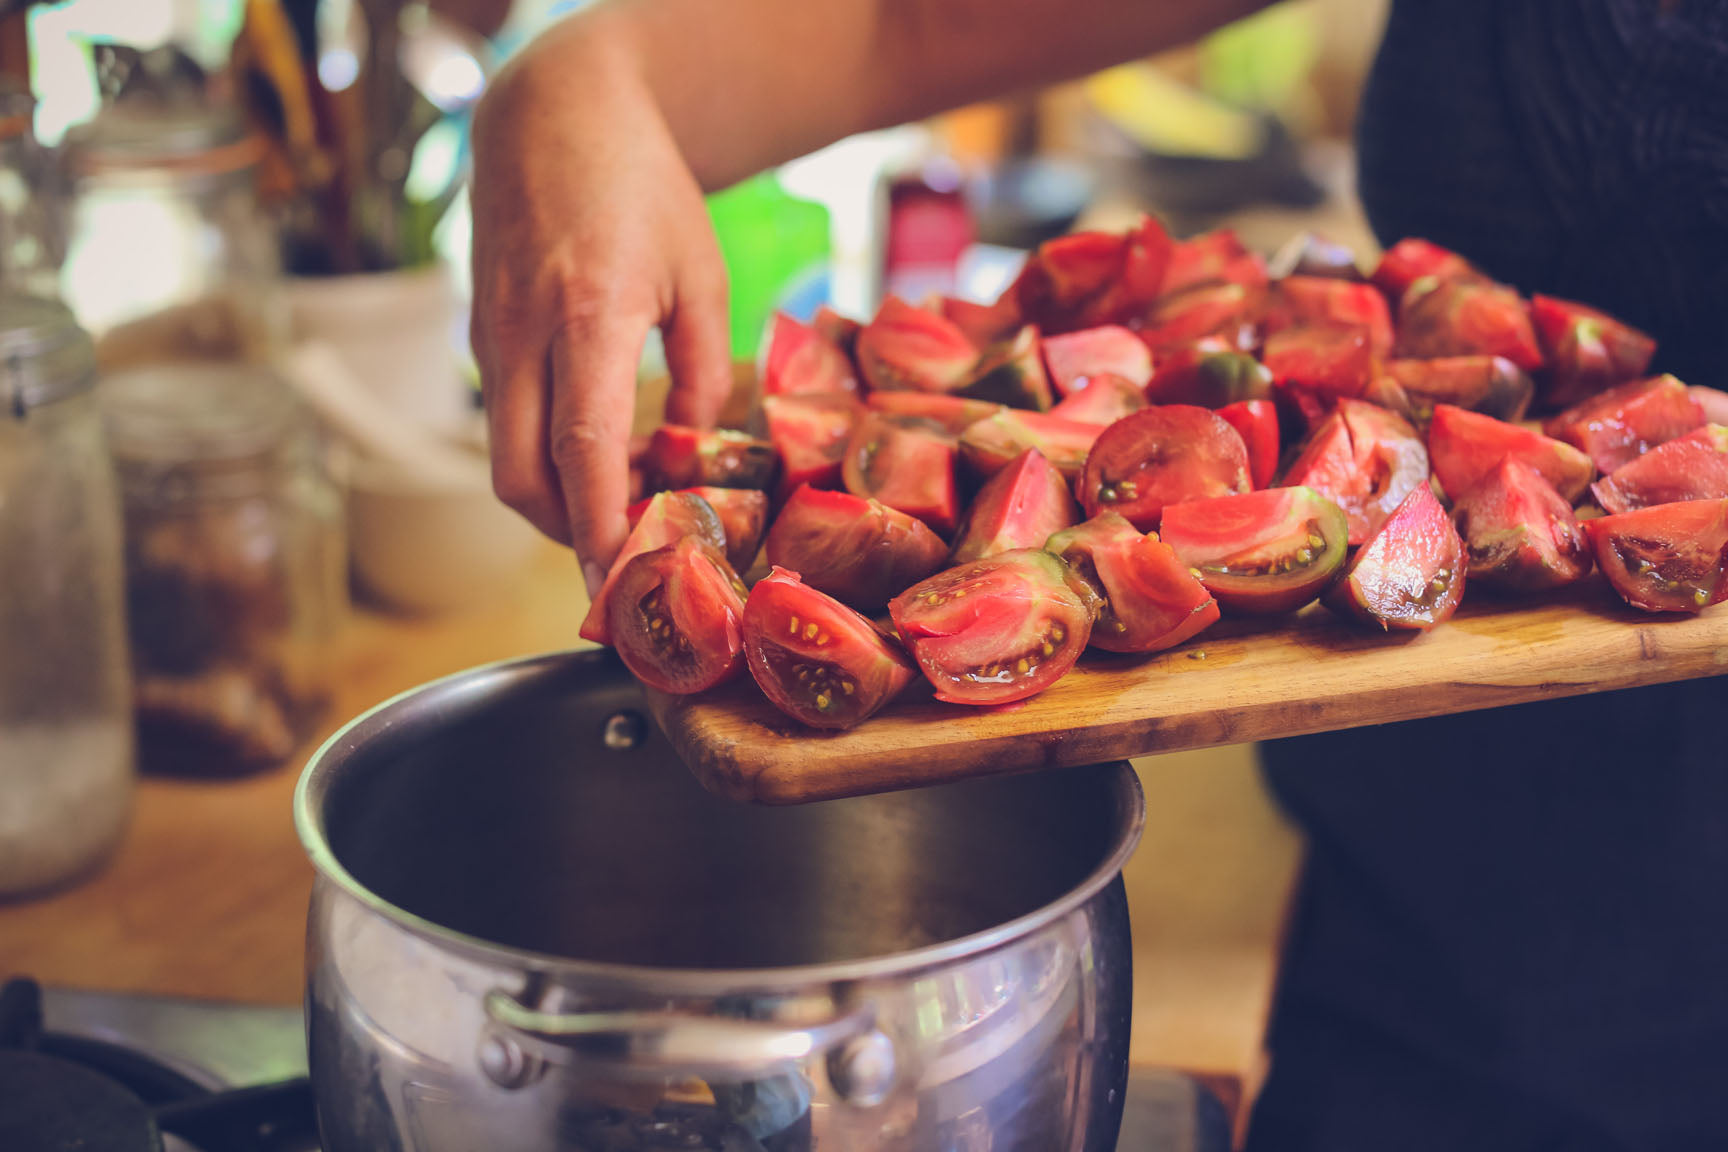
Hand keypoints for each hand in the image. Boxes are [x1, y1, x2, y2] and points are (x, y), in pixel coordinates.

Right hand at [470, 21, 733, 593]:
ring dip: (558, 498)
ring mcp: (491, 340)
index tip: (617, 582)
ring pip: (506, 460)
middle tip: (628, 556)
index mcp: (587, 316)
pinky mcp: (482, 340)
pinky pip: (506, 424)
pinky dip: (546, 455)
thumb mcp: (700, 275)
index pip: (582, 449)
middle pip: (522, 480)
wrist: (553, 115)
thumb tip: (693, 450)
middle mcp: (523, 337)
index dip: (598, 526)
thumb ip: (704, 370)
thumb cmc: (641, 189)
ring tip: (626, 494)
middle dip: (569, 536)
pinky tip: (600, 447)